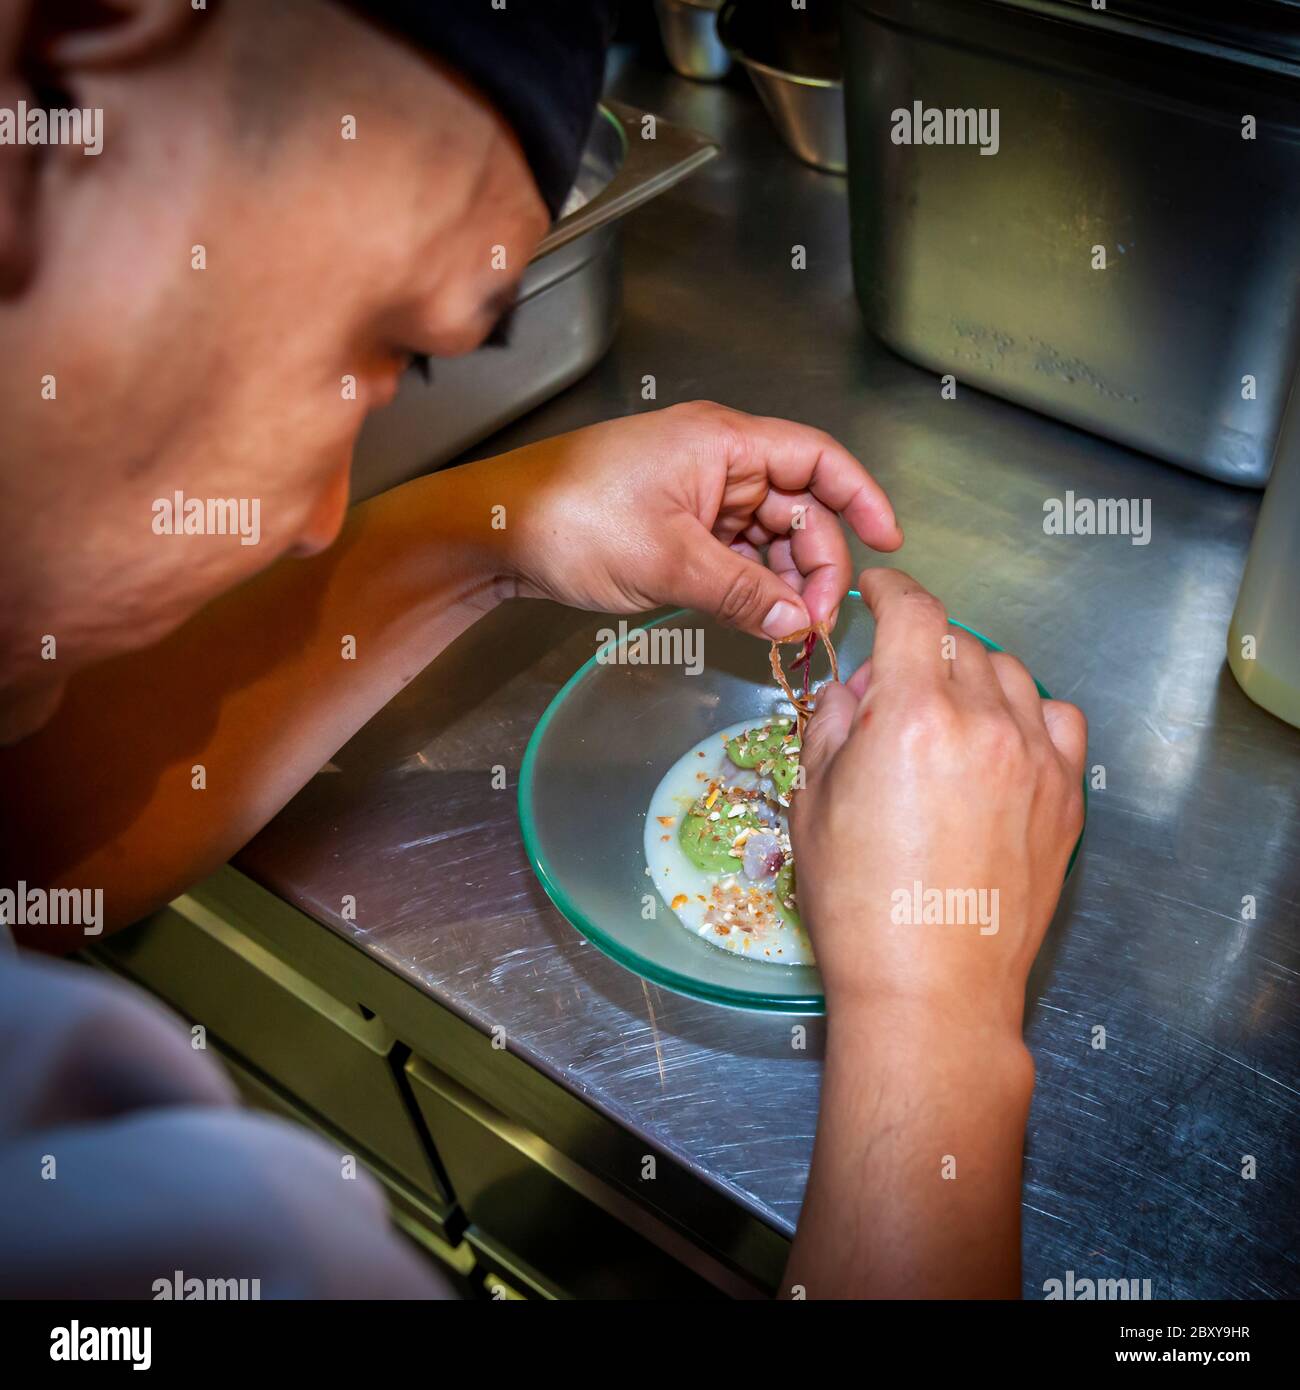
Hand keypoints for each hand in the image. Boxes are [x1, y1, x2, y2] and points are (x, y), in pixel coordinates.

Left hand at [491, 401, 901, 635]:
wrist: (497, 531)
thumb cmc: (571, 519)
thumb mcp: (667, 560)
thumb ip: (742, 592)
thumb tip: (798, 623)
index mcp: (723, 442)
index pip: (816, 458)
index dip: (860, 497)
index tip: (887, 542)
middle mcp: (718, 461)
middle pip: (798, 505)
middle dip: (816, 561)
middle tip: (814, 621)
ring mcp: (697, 495)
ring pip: (768, 537)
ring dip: (784, 580)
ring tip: (788, 629)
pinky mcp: (678, 527)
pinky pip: (735, 554)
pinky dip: (751, 585)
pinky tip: (759, 618)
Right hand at [791, 567, 1086, 1032]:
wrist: (930, 988)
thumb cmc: (860, 906)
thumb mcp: (813, 803)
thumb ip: (831, 726)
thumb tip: (852, 691)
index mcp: (913, 717)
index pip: (913, 615)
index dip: (890, 591)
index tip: (878, 592)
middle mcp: (984, 724)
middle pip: (958, 643)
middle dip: (920, 648)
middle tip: (891, 687)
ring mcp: (1035, 760)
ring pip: (1010, 673)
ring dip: (972, 675)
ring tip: (944, 714)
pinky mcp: (1065, 798)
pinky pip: (1057, 720)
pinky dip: (1027, 712)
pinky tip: (1000, 740)